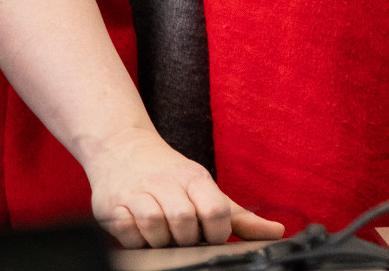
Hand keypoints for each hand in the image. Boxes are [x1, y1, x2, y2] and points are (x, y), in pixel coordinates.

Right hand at [81, 124, 285, 248]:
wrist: (121, 148)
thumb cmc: (170, 175)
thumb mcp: (205, 188)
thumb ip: (238, 216)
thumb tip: (277, 233)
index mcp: (194, 177)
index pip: (216, 210)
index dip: (217, 233)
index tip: (212, 238)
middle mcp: (165, 181)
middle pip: (185, 222)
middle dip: (188, 239)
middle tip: (185, 239)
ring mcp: (136, 192)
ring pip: (155, 227)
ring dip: (162, 241)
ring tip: (164, 237)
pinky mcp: (111, 205)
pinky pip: (127, 232)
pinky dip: (137, 240)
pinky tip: (142, 233)